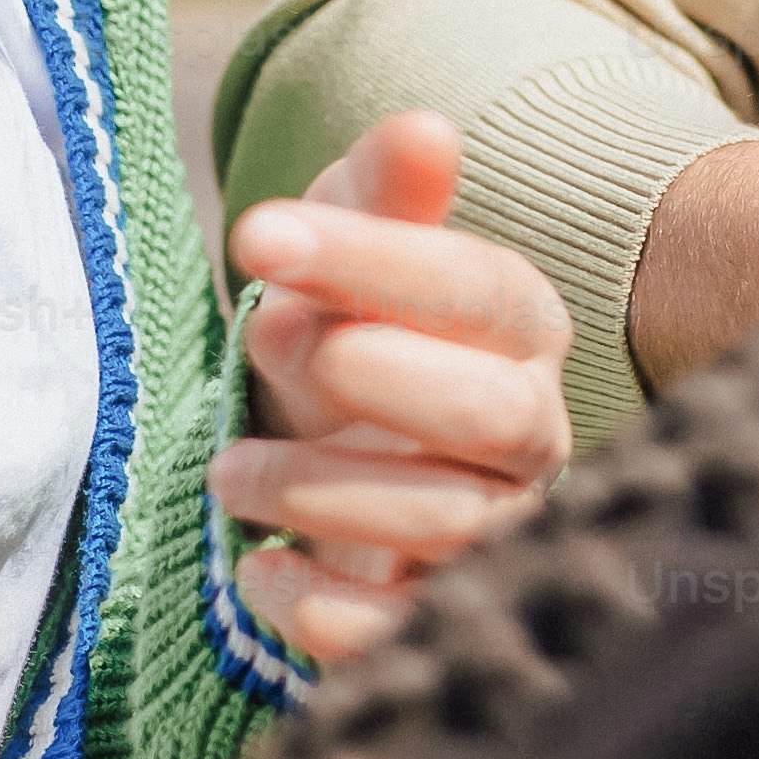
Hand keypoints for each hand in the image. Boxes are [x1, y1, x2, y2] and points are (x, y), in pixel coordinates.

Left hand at [219, 112, 575, 666]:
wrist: (324, 458)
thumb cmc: (346, 335)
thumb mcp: (350, 252)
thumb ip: (384, 194)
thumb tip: (425, 131)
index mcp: (521, 329)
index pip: (479, 290)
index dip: (374, 261)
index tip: (257, 235)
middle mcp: (531, 432)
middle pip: (498, 414)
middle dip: (376, 381)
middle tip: (269, 345)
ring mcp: (497, 531)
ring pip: (456, 524)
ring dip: (326, 491)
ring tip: (227, 471)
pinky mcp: (442, 614)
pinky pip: (410, 627)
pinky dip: (330, 608)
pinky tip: (260, 568)